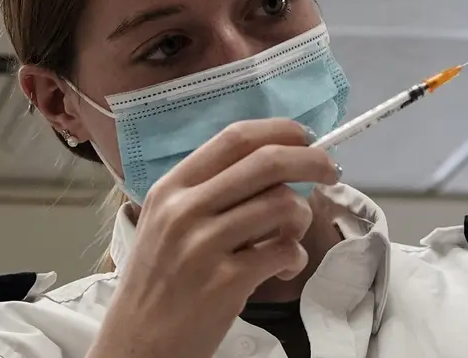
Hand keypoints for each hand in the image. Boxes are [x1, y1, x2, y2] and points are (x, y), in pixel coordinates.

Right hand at [92, 119, 338, 357]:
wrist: (136, 344)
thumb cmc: (159, 280)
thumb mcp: (166, 221)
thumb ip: (210, 190)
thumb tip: (276, 160)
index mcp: (172, 188)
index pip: (235, 138)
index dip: (280, 131)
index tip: (305, 137)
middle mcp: (185, 210)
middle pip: (267, 162)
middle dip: (312, 161)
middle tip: (331, 171)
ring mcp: (204, 245)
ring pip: (283, 204)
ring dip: (302, 218)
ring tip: (290, 237)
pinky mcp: (226, 282)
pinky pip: (285, 251)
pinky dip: (296, 257)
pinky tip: (283, 269)